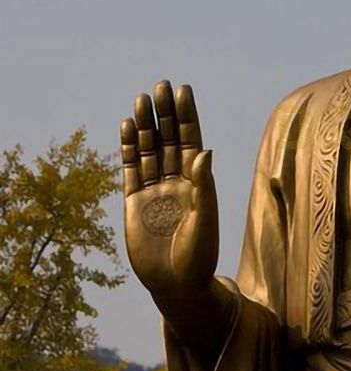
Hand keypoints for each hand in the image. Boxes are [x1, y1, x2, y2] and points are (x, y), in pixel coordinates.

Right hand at [120, 81, 217, 298]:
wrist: (176, 284)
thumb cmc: (199, 255)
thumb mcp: (205, 219)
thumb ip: (203, 185)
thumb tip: (205, 150)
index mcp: (198, 180)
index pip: (192, 140)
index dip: (188, 116)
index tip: (183, 91)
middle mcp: (177, 179)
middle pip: (169, 139)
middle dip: (165, 113)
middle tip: (160, 86)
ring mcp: (155, 189)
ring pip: (148, 150)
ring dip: (144, 125)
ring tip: (141, 100)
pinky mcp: (135, 201)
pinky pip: (131, 169)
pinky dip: (127, 149)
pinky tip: (125, 127)